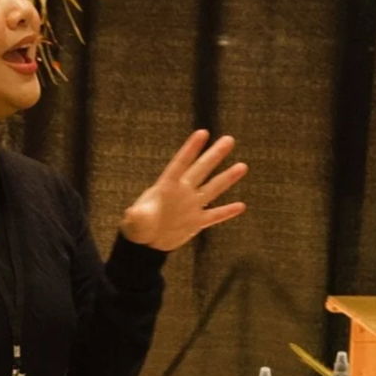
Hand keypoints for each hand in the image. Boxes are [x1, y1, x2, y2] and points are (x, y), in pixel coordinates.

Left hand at [120, 130, 248, 250]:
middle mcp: (182, 192)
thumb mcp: (135, 222)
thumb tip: (132, 214)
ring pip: (213, 189)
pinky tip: (241, 206)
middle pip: (201, 170)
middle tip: (229, 139)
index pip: (181, 164)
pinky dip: (227, 212)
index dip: (190, 149)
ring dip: (227, 178)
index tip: (202, 133)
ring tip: (243, 166)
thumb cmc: (137, 228)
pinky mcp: (196, 222)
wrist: (146, 243)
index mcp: (166, 187)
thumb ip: (137, 216)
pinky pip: (214, 216)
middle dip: (214, 155)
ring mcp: (191, 206)